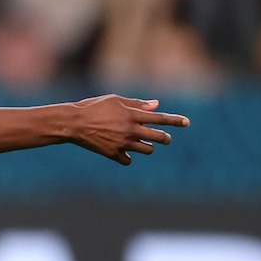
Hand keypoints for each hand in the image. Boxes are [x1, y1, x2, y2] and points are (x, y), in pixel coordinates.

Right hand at [70, 95, 189, 165]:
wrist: (73, 123)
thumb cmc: (94, 107)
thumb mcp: (116, 100)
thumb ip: (137, 104)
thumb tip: (156, 105)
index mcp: (133, 115)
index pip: (161, 119)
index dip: (176, 121)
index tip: (187, 122)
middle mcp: (131, 130)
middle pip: (159, 137)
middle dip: (165, 138)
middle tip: (165, 138)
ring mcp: (122, 144)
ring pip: (147, 150)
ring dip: (148, 147)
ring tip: (142, 144)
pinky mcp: (112, 154)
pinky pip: (128, 160)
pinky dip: (128, 157)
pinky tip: (124, 152)